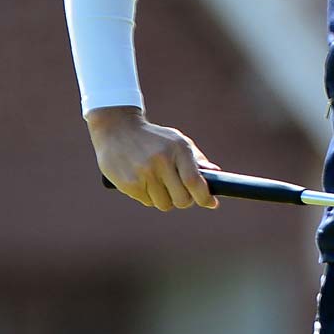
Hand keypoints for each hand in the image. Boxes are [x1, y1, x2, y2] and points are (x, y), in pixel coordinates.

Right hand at [88, 106, 221, 211]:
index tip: (211, 202)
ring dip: (164, 198)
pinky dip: (148, 196)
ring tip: (156, 182)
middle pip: (182, 200)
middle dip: (184, 200)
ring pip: (164, 204)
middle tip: (179, 192)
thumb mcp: (176, 140)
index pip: (195, 182)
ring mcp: (144, 173)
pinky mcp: (129, 183)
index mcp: (177, 148)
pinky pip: (147, 202)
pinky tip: (142, 180)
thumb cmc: (152, 137)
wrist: (116, 128)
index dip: (205, 197)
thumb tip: (216, 174)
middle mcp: (161, 160)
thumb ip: (196, 158)